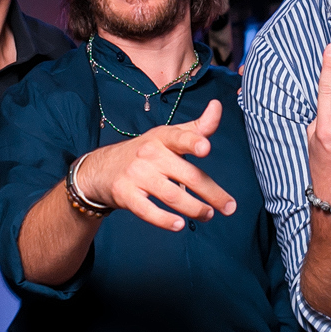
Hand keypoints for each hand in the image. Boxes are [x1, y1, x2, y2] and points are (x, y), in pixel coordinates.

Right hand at [75, 99, 236, 231]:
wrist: (102, 168)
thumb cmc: (146, 152)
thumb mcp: (168, 136)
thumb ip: (197, 127)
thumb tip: (217, 106)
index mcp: (163, 138)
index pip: (180, 138)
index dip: (193, 142)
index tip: (205, 148)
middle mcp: (150, 154)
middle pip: (187, 175)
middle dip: (211, 193)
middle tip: (229, 207)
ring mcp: (136, 175)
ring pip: (172, 195)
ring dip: (194, 208)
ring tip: (208, 214)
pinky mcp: (126, 194)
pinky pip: (147, 210)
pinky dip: (164, 220)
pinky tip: (179, 225)